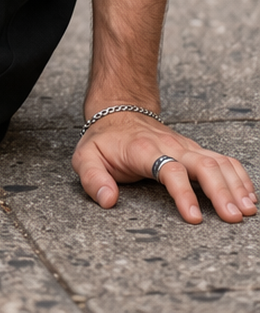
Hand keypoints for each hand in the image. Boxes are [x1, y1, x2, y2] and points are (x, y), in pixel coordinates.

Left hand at [72, 111, 256, 223]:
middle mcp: (171, 146)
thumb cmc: (105, 141)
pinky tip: (249, 196)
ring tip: (247, 211)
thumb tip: (108, 200)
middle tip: (233, 217)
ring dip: (235, 185)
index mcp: (144, 150)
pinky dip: (239, 176)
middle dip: (220, 191)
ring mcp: (186, 147)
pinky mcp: (196, 150)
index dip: (183, 193)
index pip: (169, 169)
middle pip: (202, 165)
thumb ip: (92, 178)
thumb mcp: (85, 156)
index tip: (194, 218)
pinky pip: (224, 160)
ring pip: (218, 161)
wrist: (119, 111)